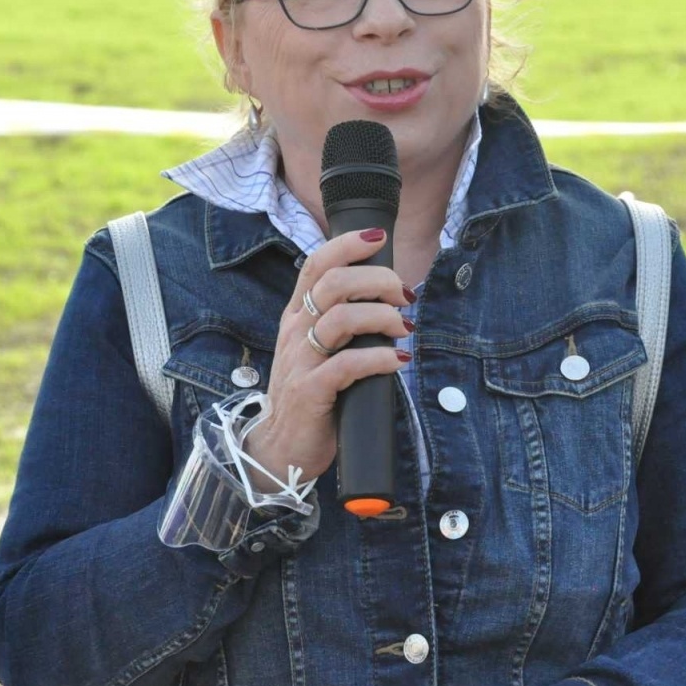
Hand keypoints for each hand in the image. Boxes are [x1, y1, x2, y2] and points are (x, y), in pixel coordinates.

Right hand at [241, 228, 412, 485]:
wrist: (282, 447)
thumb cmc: (311, 393)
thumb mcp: (317, 348)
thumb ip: (340, 320)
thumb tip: (384, 293)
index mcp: (296, 316)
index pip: (316, 264)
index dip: (347, 244)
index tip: (379, 238)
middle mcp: (295, 331)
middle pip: (333, 283)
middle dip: (377, 280)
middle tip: (403, 295)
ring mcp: (300, 361)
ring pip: (341, 319)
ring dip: (383, 318)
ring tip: (403, 329)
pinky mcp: (311, 391)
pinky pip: (348, 364)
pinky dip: (381, 359)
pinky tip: (398, 362)